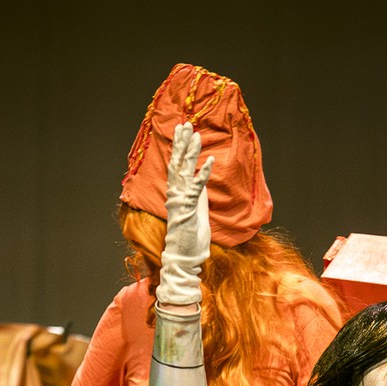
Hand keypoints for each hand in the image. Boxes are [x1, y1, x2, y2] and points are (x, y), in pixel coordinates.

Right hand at [155, 122, 212, 308]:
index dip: (179, 148)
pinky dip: (204, 173)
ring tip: (196, 134)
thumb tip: (201, 180)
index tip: (182, 131)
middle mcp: (175, 195)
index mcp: (177, 194)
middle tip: (186, 124)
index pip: (176, 166)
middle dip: (181, 143)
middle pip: (177, 163)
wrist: (184, 260)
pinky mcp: (189, 210)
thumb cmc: (190, 239)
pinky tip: (210, 160)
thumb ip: (197, 195)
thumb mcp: (196, 211)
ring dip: (191, 152)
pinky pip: (197, 188)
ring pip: (184, 171)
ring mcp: (181, 202)